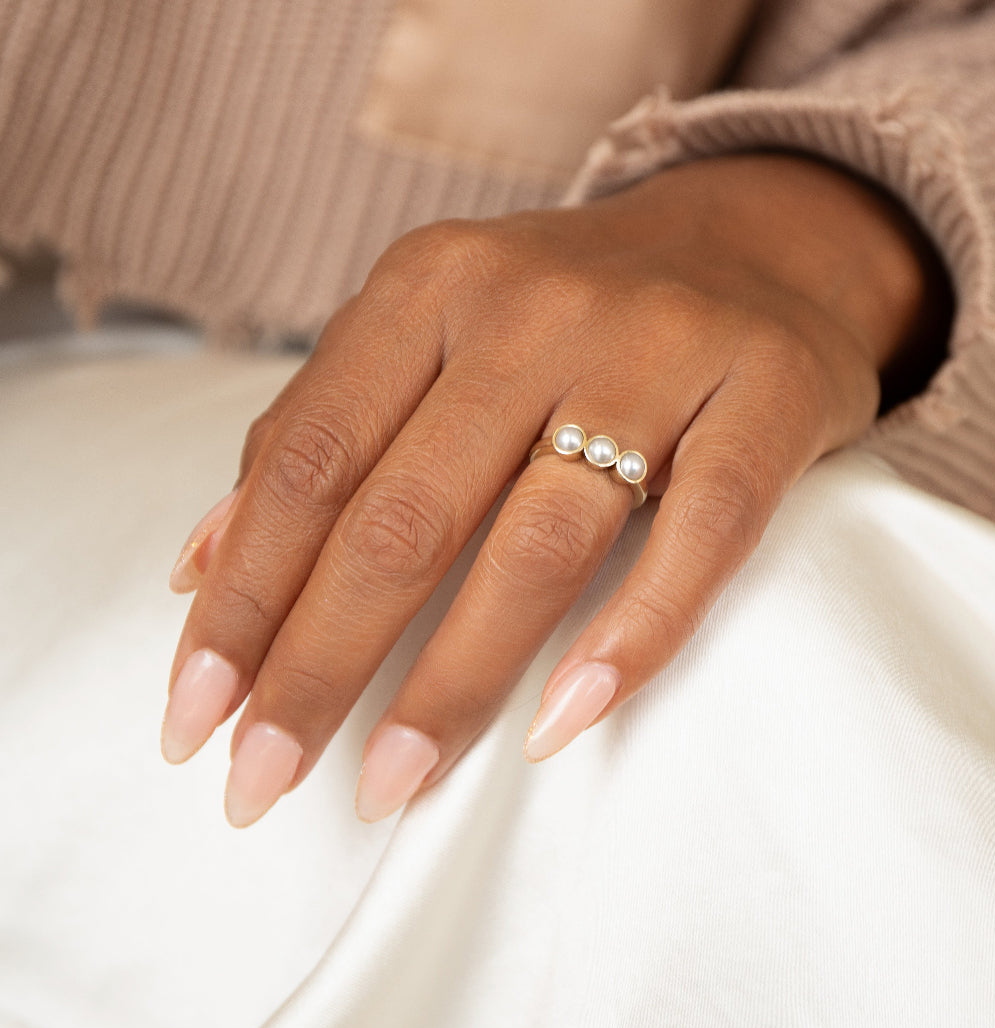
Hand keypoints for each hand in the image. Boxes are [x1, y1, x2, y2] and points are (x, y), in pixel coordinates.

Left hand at [163, 153, 941, 826]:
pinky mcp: (764, 397)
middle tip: (265, 782)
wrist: (760, 245)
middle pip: (404, 515)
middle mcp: (536, 307)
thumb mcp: (436, 334)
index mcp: (435, 285)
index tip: (196, 719)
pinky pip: (697, 536)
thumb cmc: (575, 317)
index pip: (308, 460)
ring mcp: (657, 350)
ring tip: (390, 781)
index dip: (242, 599)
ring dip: (452, 682)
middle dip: (318, 667)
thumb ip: (324, 432)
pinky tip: (562, 725)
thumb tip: (198, 573)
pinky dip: (631, 637)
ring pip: (538, 539)